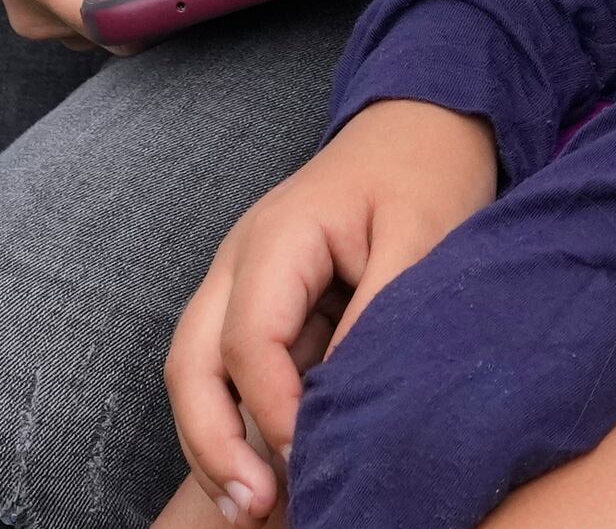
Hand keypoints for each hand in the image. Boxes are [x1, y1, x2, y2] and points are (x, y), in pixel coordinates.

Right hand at [166, 100, 500, 520]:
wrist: (423, 125)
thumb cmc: (426, 174)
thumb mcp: (423, 236)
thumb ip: (380, 313)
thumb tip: (342, 400)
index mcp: (276, 237)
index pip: (247, 341)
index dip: (271, 409)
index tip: (310, 457)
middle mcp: (238, 263)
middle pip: (190, 363)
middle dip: (211, 441)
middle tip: (254, 507)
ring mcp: (240, 285)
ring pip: (196, 375)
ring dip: (215, 443)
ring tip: (253, 509)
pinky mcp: (261, 307)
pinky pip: (229, 373)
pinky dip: (239, 424)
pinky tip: (269, 474)